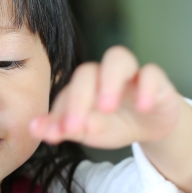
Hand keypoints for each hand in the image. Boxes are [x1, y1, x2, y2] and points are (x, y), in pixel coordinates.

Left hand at [30, 45, 182, 148]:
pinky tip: (143, 107)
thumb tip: (34, 129)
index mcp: (83, 86)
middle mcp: (103, 73)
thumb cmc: (115, 123)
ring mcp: (130, 73)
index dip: (60, 112)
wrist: (151, 125)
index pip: (67, 92)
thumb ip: (63, 129)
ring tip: (107, 108)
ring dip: (109, 81)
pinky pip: (152, 73)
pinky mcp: (157, 79)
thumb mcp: (89, 131)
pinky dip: (147, 88)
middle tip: (76, 126)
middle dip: (79, 99)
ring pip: (118, 58)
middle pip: (88, 72)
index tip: (55, 135)